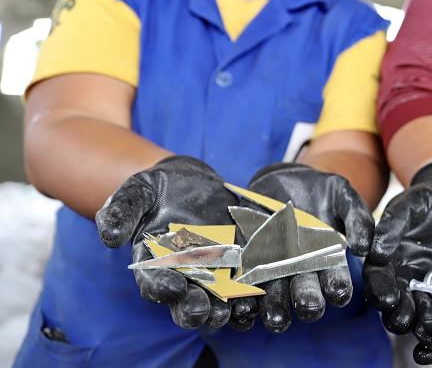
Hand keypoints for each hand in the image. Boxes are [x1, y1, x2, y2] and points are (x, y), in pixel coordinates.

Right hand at [95, 156, 256, 329]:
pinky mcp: (240, 262)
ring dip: (228, 308)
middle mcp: (184, 275)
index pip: (154, 282)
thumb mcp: (138, 192)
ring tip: (236, 309)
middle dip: (196, 309)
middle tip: (204, 311)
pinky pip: (248, 281)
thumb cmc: (158, 188)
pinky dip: (255, 289)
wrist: (190, 180)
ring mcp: (214, 272)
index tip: (172, 286)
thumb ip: (121, 211)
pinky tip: (263, 291)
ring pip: (220, 299)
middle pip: (187, 301)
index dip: (162, 287)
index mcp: (154, 264)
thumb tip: (109, 237)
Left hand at [242, 162, 375, 332]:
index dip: (338, 287)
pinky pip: (244, 283)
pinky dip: (243, 297)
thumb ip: (358, 218)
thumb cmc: (320, 189)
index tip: (339, 292)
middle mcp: (301, 271)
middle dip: (308, 301)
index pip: (335, 279)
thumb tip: (362, 248)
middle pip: (305, 292)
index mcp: (328, 261)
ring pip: (275, 294)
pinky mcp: (247, 263)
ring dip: (276, 308)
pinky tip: (243, 305)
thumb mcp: (343, 196)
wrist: (282, 178)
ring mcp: (273, 269)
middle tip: (309, 308)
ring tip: (276, 318)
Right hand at [363, 162, 431, 334]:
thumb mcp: (409, 204)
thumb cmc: (427, 199)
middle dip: (396, 313)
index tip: (387, 298)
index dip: (379, 288)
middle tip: (403, 320)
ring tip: (423, 328)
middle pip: (393, 300)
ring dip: (418, 321)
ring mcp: (424, 283)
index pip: (377, 276)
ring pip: (417, 308)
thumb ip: (392, 224)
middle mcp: (402, 274)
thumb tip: (376, 252)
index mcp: (386, 256)